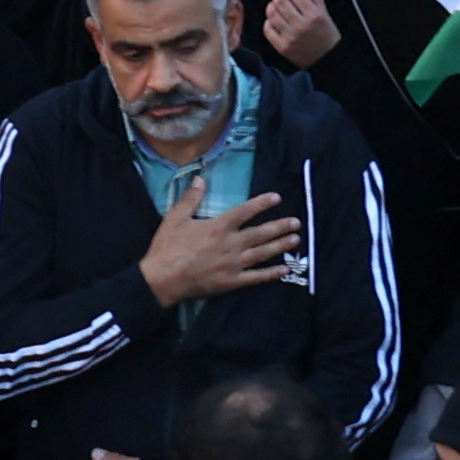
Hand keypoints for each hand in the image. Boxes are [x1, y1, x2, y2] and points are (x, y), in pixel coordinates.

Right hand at [140, 170, 299, 302]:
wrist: (162, 278)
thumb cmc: (167, 247)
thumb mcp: (174, 219)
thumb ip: (190, 199)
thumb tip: (201, 179)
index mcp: (218, 227)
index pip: (244, 211)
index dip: (261, 204)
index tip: (277, 198)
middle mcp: (231, 244)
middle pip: (260, 233)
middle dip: (280, 226)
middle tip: (296, 222)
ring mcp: (234, 263)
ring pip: (263, 253)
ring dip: (280, 245)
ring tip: (295, 239)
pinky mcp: (233, 281)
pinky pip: (257, 276)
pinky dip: (272, 273)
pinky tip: (284, 269)